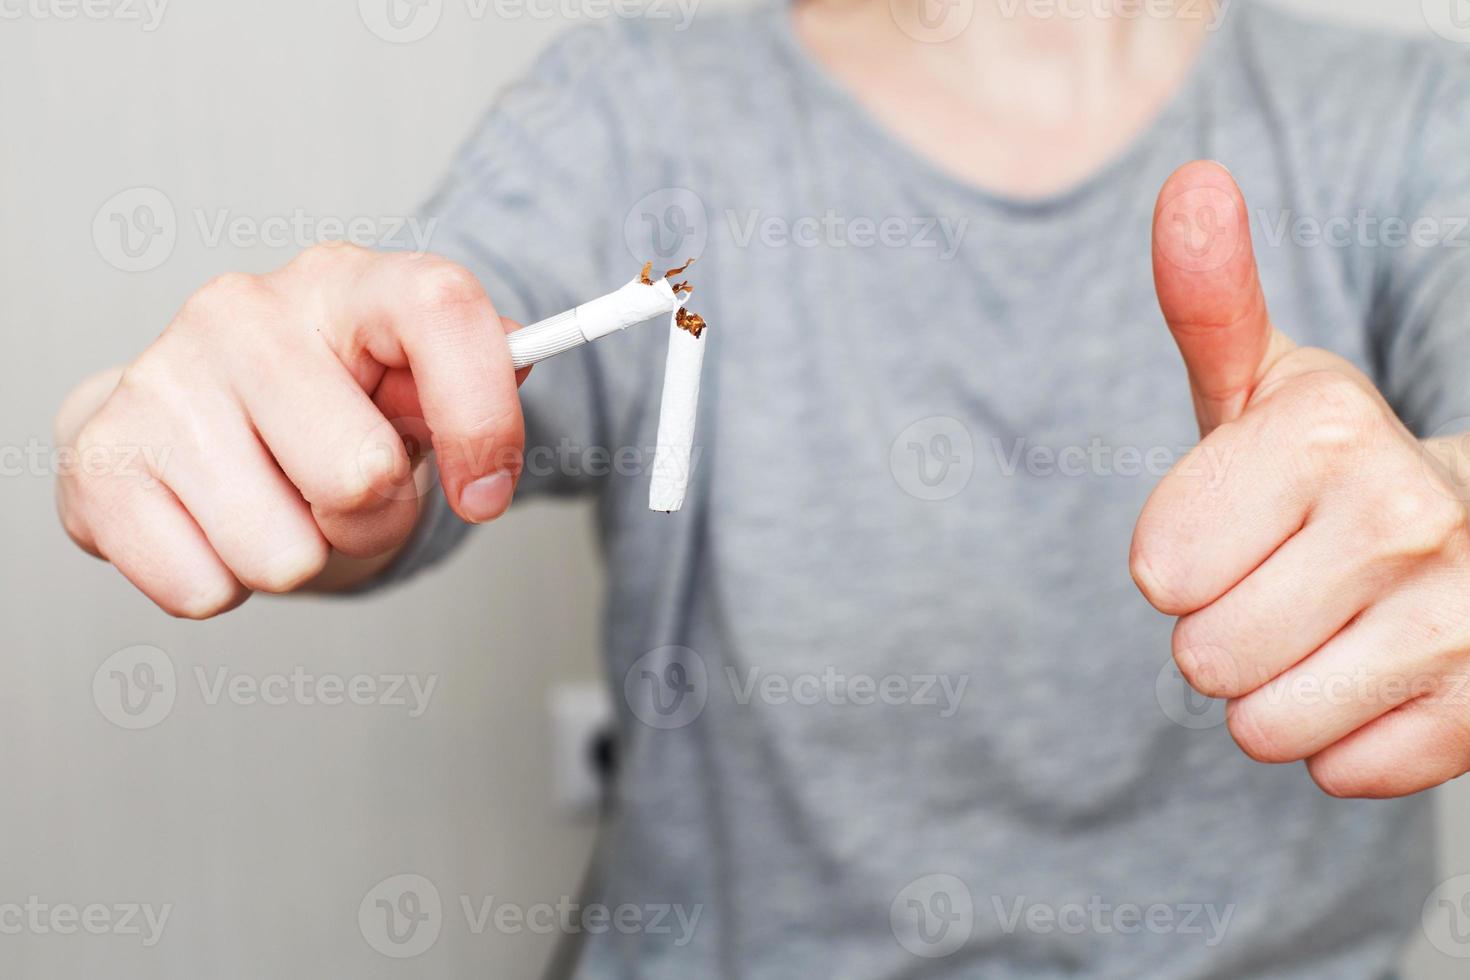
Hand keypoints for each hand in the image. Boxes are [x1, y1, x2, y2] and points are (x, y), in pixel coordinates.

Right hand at [55, 243, 527, 617]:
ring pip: (285, 553)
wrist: (196, 419)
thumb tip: (522, 353)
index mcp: (346, 283)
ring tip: (275, 502)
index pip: (443, 310)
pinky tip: (213, 521)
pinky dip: (223, 582)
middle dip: (371, 518)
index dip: (483, 418)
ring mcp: (161, 378)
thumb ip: (477, 375)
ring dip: (296, 554)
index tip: (486, 494)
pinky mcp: (98, 457)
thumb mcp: (412, 386)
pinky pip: (203, 589)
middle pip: (361, 476)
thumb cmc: (322, 408)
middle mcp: (243, 310)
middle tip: (343, 494)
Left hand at [1131, 162, 1469, 797]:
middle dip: (1217, 628)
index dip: (1176, 557)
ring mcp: (1462, 617)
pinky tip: (1373, 673)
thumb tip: (1189, 182)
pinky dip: (1335, 738)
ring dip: (1268, 690)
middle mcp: (1410, 514)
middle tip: (1279, 581)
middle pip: (1202, 653)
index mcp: (1332, 427)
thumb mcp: (1257, 383)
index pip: (1158, 569)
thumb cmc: (1317, 466)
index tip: (1234, 522)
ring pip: (1262, 725)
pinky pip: (1336, 770)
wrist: (1457, 533)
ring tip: (1321, 626)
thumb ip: (1208, 298)